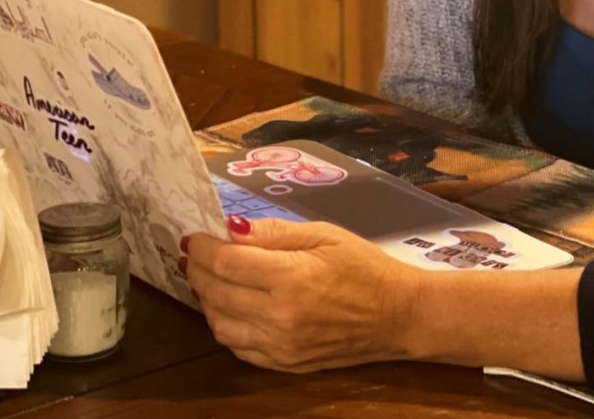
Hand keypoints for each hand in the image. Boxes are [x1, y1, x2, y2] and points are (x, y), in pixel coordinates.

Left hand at [183, 215, 417, 371]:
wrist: (399, 316)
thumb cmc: (366, 267)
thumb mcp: (324, 235)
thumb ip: (274, 233)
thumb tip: (231, 229)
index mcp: (289, 278)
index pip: (226, 262)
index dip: (202, 248)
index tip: (193, 237)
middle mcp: (277, 316)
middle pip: (216, 294)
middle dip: (198, 271)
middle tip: (195, 256)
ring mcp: (279, 346)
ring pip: (220, 325)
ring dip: (207, 301)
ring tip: (211, 281)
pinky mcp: (284, 364)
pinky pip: (238, 348)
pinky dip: (226, 326)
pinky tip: (231, 309)